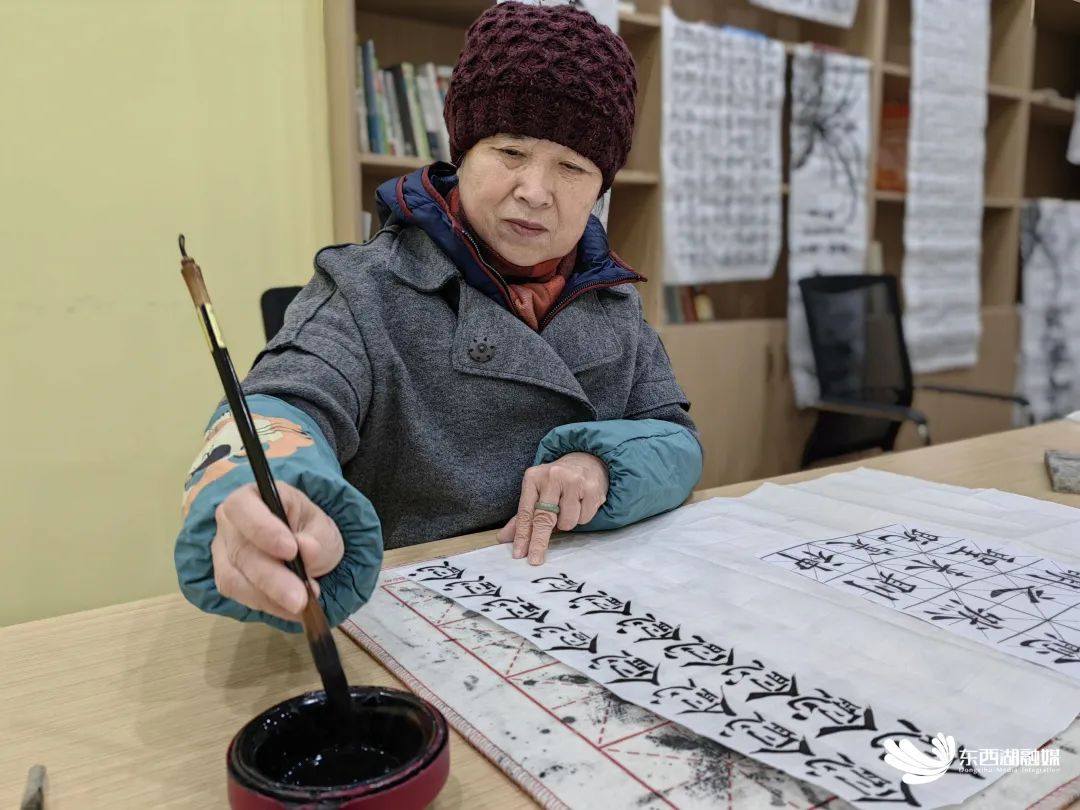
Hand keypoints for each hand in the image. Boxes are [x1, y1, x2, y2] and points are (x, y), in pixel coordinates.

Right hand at [211, 482, 343, 621]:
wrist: (307, 548)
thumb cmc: (310, 529)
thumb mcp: (323, 529)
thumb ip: (316, 539)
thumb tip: (306, 549)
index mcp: (252, 496)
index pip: (243, 508)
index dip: (262, 529)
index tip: (291, 551)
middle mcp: (230, 522)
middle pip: (240, 551)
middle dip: (272, 578)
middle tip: (300, 598)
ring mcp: (223, 551)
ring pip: (234, 579)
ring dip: (269, 598)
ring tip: (301, 606)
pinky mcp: (226, 577)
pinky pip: (240, 596)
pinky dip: (268, 606)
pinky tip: (290, 610)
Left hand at [496, 452, 607, 564]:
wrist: (587, 461)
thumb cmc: (557, 482)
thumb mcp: (536, 492)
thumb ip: (522, 516)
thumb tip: (504, 538)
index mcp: (534, 477)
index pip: (526, 512)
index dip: (522, 536)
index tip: (519, 553)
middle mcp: (553, 476)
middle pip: (544, 518)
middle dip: (539, 542)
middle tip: (535, 559)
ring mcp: (574, 481)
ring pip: (567, 522)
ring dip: (567, 523)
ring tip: (569, 508)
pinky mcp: (593, 488)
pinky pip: (584, 518)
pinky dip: (582, 517)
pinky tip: (581, 504)